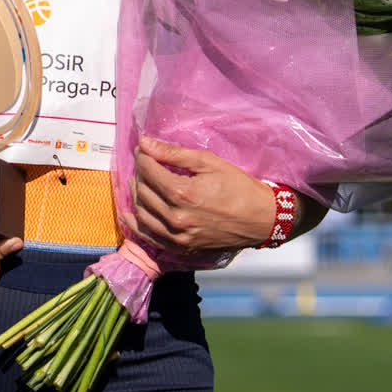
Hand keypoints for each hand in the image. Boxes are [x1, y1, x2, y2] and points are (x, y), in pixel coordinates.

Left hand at [120, 137, 276, 253]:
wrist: (262, 218)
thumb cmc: (238, 186)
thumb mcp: (208, 162)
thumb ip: (173, 154)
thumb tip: (145, 143)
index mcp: (182, 193)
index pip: (148, 171)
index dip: (142, 156)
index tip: (143, 148)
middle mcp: (176, 217)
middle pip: (143, 191)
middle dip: (140, 173)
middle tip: (144, 163)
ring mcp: (178, 236)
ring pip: (143, 214)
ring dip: (136, 195)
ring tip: (139, 182)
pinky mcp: (182, 248)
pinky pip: (150, 237)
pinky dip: (136, 225)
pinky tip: (130, 214)